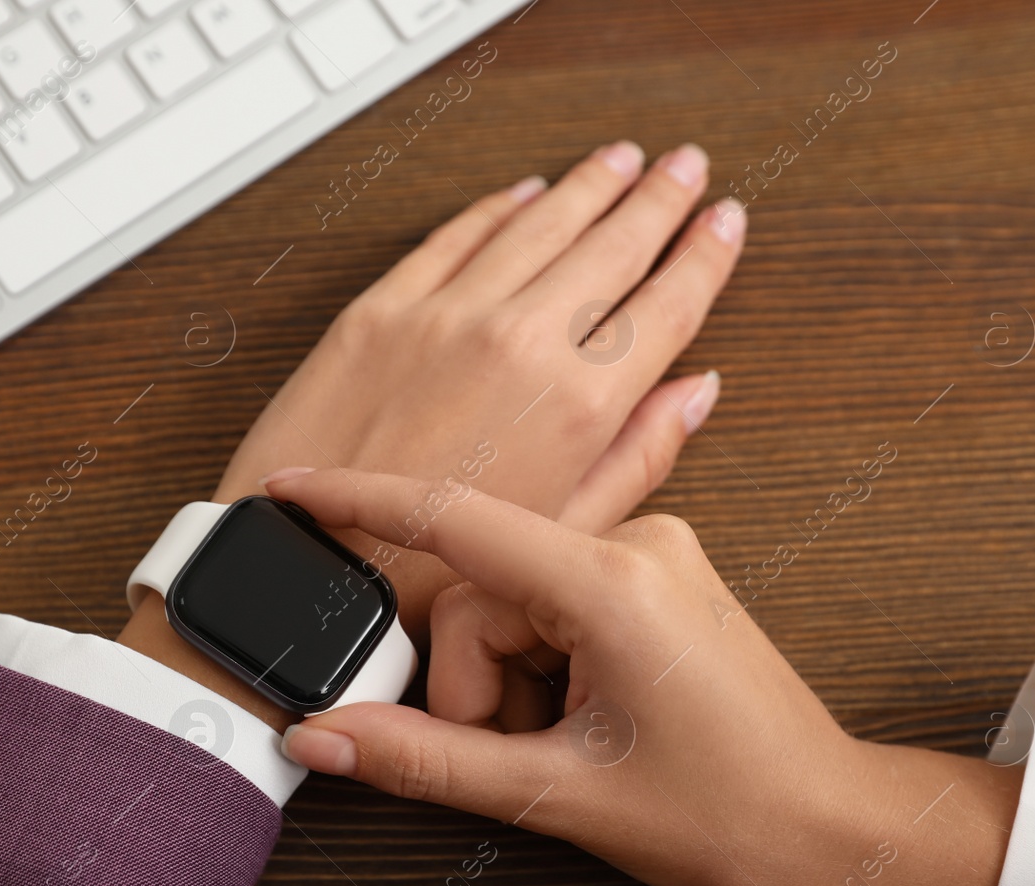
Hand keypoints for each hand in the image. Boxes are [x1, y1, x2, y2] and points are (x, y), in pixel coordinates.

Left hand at [123, 141, 743, 726]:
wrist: (307, 575)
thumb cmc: (432, 577)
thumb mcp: (567, 539)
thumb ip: (640, 455)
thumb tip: (695, 392)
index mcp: (579, 405)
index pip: (666, 304)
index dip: (704, 255)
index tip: (726, 220)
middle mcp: (521, 344)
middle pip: (611, 246)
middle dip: (658, 198)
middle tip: (687, 165)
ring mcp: (447, 317)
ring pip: (538, 225)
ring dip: (586, 186)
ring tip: (619, 160)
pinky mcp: (381, 312)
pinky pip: (453, 236)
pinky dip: (495, 208)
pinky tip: (523, 192)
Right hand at [269, 469, 1023, 885]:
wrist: (833, 828)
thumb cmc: (731, 815)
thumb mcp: (559, 794)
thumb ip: (427, 760)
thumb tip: (326, 738)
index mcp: (613, 582)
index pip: (456, 520)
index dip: (358, 502)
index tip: (290, 489)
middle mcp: (636, 545)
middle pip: (478, 592)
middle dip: (473, 683)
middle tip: (516, 755)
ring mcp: (650, 556)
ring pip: (511, 602)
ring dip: (509, 682)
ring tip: (565, 747)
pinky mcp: (653, 577)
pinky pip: (552, 601)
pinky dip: (541, 665)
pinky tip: (580, 717)